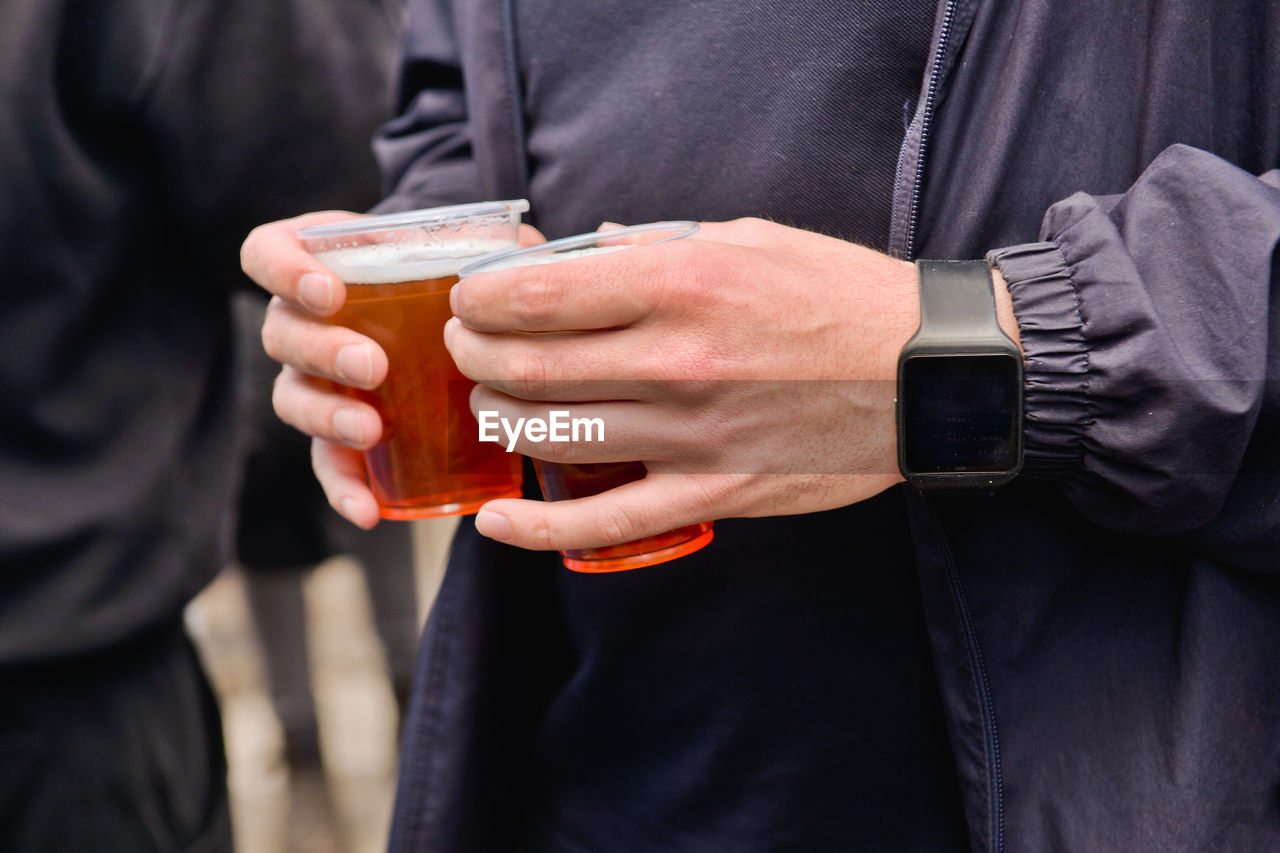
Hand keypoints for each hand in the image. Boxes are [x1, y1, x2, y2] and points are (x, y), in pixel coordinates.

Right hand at [239, 211, 547, 528]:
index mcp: (321, 261)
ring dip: (327, 417)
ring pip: (293, 398)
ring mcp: (314, 380)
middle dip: (322, 351)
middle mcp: (303, 320)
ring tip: (372, 430)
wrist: (463, 330)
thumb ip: (494, 246)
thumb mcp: (475, 252)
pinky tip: (368, 511)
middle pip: (282, 333)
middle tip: (372, 366)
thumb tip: (529, 251)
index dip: (284, 270)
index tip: (327, 291)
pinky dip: (343, 488)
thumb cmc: (456, 275)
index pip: (268, 254)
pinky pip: (327, 463)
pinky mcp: (337, 432)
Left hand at [446, 217, 922, 551]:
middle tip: (465, 344)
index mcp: (685, 284)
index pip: (542, 295)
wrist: (933, 377)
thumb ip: (662, 246)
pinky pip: (608, 524)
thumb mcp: (753, 239)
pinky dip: (539, 529)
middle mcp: (679, 361)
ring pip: (553, 436)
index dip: (483, 298)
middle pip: (530, 366)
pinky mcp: (715, 494)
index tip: (470, 297)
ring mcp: (694, 437)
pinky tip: (495, 521)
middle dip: (474, 354)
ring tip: (489, 401)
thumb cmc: (843, 296)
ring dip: (497, 418)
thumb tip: (594, 249)